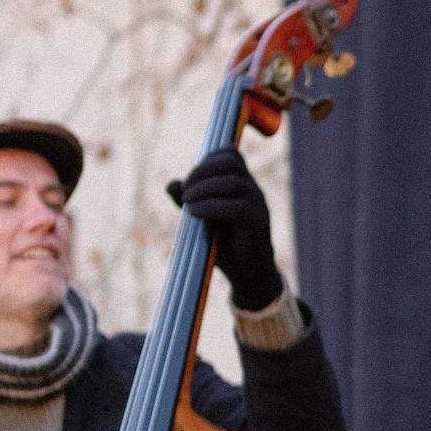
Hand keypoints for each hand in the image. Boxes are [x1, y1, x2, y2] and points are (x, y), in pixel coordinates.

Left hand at [168, 149, 282, 309]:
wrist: (247, 275)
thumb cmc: (225, 247)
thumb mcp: (202, 219)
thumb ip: (190, 201)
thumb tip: (171, 184)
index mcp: (243, 185)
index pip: (230, 155)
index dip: (207, 159)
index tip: (189, 181)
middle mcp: (253, 191)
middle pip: (230, 162)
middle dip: (201, 171)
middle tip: (185, 192)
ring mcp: (259, 206)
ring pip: (233, 182)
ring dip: (203, 188)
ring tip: (187, 204)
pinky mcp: (258, 223)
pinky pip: (238, 207)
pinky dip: (211, 206)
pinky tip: (195, 213)